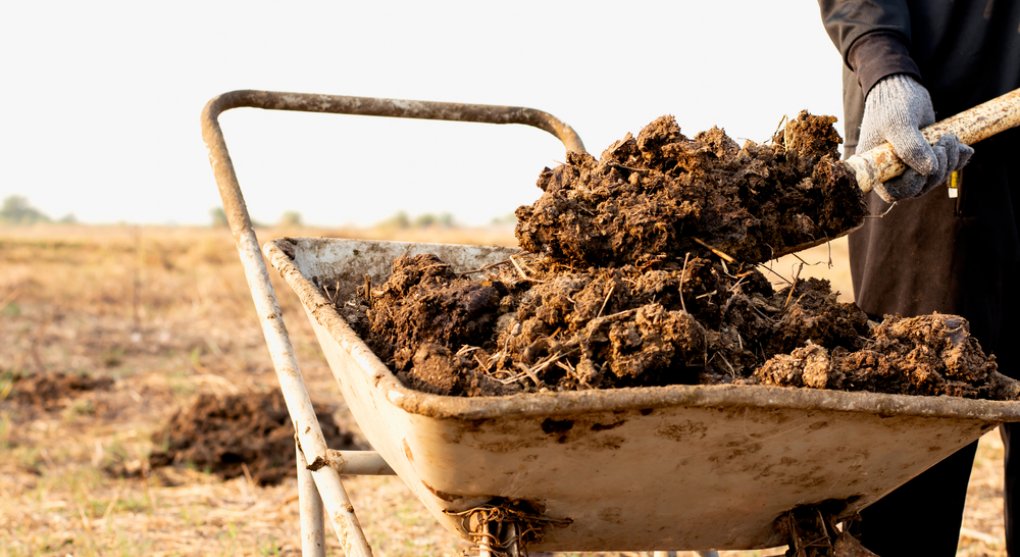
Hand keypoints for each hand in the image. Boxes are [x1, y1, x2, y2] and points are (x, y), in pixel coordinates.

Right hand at [858, 74, 973, 202]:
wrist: (900, 86)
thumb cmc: (892, 104)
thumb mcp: (899, 124)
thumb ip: (911, 148)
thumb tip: (930, 171)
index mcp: (877, 168)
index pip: (895, 192)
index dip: (913, 184)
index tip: (926, 166)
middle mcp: (892, 170)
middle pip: (918, 188)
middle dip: (937, 170)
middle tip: (944, 143)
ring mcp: (910, 164)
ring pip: (934, 178)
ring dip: (949, 162)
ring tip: (950, 138)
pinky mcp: (926, 156)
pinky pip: (945, 168)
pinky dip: (958, 160)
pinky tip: (964, 148)